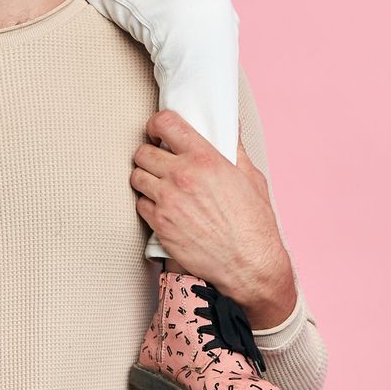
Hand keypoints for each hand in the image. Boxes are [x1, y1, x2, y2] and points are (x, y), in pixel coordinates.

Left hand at [130, 112, 296, 325]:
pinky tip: (163, 207)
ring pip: (136, 177)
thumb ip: (234, 149)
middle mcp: (182, 176)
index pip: (166, 124)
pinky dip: (148, 203)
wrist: (248, 265)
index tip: (157, 130)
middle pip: (143, 151)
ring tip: (158, 184)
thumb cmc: (254, 224)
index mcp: (205, 158)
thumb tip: (229, 128)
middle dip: (149, 153)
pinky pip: (140, 204)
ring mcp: (167, 201)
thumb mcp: (251, 178)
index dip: (156, 124)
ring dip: (145, 178)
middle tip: (158, 160)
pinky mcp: (160, 225)